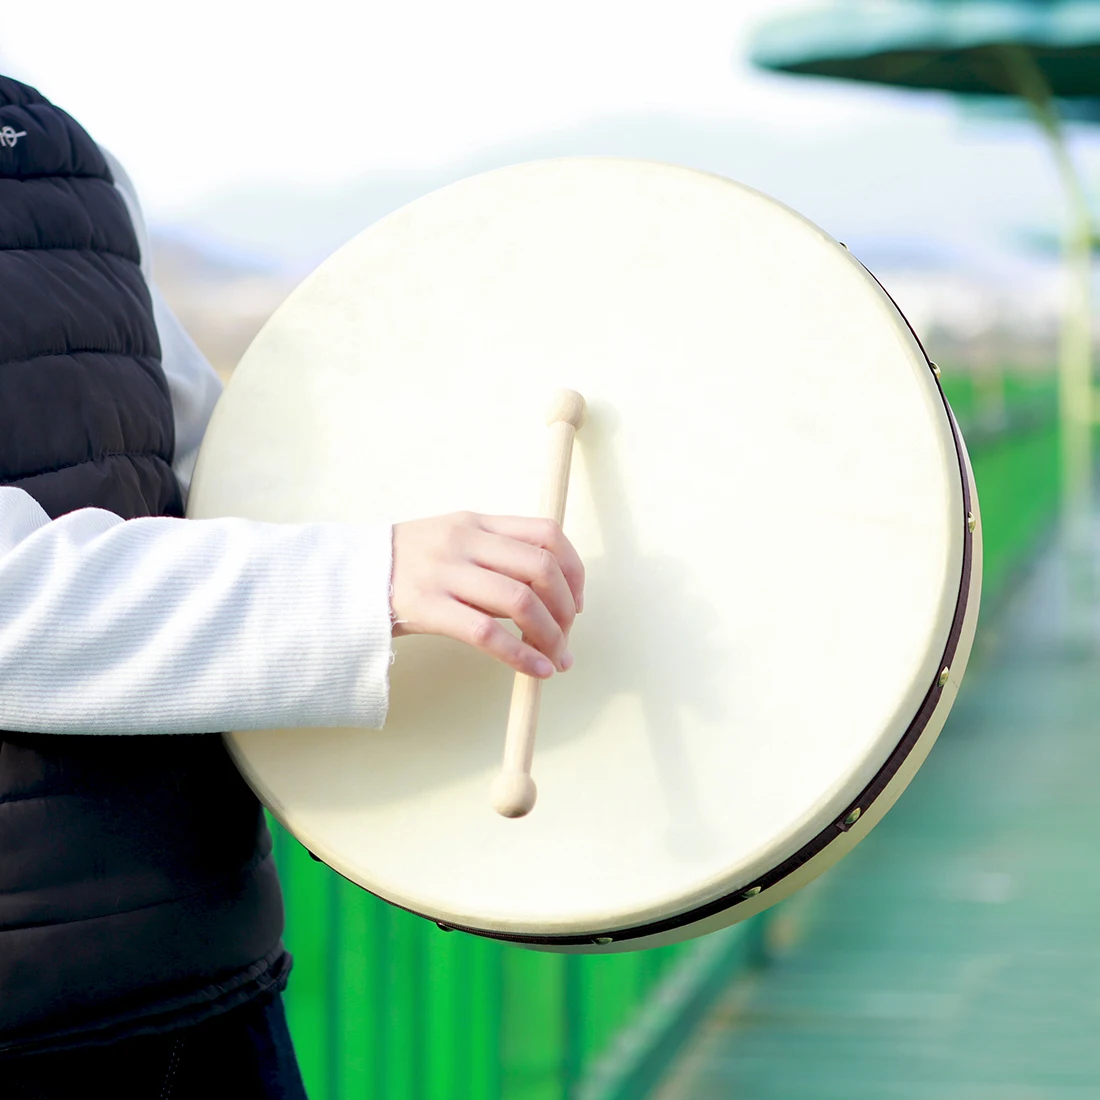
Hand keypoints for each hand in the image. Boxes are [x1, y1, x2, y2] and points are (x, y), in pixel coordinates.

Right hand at [391, 512, 583, 677]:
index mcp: (477, 522)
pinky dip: (521, 655)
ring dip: (550, 636)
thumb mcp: (454, 542)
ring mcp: (446, 572)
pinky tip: (535, 670)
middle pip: (541, 568)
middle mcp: (465, 541)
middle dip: (566, 609)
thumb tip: (549, 596)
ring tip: (556, 660)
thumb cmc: (409, 566)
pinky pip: (487, 633)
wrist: (348, 577)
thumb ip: (496, 555)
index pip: (547, 534)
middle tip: (567, 637)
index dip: (574, 570)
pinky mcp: (428, 607)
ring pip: (520, 601)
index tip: (576, 602)